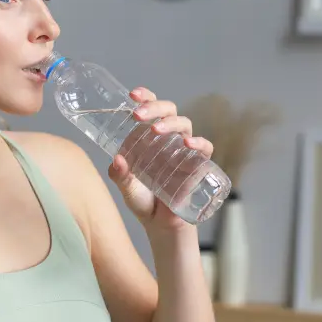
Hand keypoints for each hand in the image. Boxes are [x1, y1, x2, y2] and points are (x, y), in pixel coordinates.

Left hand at [107, 87, 214, 230]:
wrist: (161, 226)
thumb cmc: (144, 202)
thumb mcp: (127, 190)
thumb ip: (120, 176)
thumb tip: (117, 160)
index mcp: (148, 138)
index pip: (150, 109)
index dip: (145, 97)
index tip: (132, 95)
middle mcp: (167, 139)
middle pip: (168, 110)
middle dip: (154, 106)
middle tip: (138, 114)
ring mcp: (184, 150)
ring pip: (184, 124)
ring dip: (171, 122)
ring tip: (156, 129)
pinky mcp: (198, 165)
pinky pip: (205, 148)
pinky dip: (199, 142)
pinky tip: (188, 143)